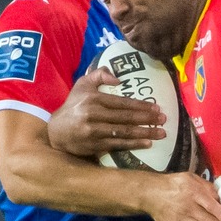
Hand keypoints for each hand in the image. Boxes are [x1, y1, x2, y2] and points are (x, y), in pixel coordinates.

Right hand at [46, 68, 166, 156]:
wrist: (57, 132)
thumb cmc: (73, 106)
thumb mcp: (82, 85)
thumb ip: (99, 74)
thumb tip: (119, 78)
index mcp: (93, 99)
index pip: (122, 102)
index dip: (141, 105)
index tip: (156, 107)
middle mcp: (93, 115)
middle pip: (126, 117)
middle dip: (147, 119)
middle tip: (164, 119)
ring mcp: (94, 132)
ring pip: (124, 132)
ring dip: (145, 133)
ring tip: (161, 133)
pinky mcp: (94, 145)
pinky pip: (118, 145)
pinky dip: (134, 144)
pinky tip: (147, 143)